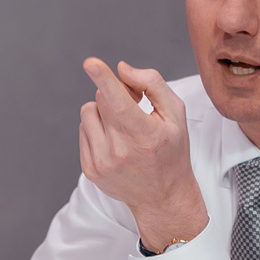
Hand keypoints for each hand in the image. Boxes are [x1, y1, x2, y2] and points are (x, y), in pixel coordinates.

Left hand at [78, 57, 208, 252]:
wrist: (163, 196)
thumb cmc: (171, 150)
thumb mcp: (175, 115)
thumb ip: (152, 85)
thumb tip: (122, 70)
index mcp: (146, 136)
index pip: (121, 103)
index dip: (105, 80)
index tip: (91, 63)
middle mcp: (121, 151)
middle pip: (102, 99)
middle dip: (115, 94)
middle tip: (134, 105)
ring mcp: (102, 163)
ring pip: (88, 112)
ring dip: (103, 111)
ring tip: (123, 126)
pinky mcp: (90, 169)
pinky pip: (83, 129)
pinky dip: (97, 128)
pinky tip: (115, 141)